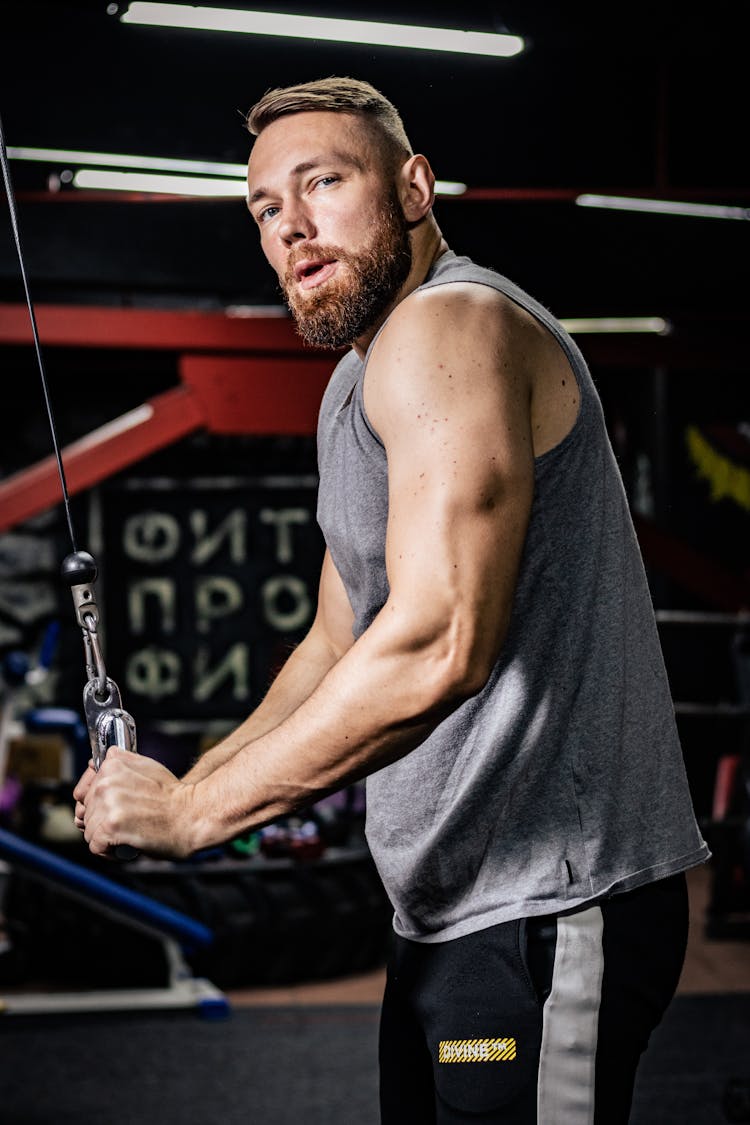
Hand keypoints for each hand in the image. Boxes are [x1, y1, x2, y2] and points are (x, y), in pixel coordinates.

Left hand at [74, 747, 194, 858]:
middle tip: (129, 822)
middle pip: (86, 811)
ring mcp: (107, 804)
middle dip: (103, 821)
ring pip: (89, 830)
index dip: (96, 804)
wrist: (193, 815)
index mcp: (112, 764)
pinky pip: (95, 846)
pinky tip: (127, 845)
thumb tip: (92, 766)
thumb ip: (120, 764)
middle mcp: (106, 781)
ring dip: (106, 837)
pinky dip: (109, 852)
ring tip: (129, 833)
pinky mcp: (110, 826)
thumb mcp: (147, 767)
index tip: (113, 810)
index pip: (83, 791)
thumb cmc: (174, 795)